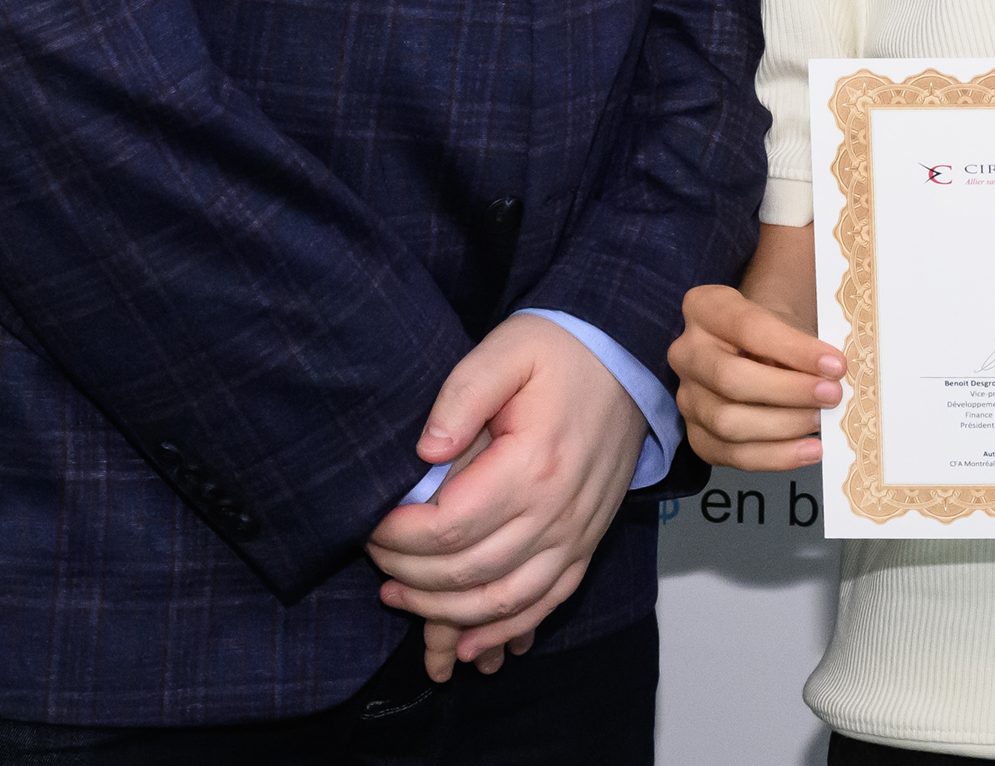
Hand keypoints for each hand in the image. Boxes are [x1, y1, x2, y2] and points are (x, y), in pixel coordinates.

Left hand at [366, 316, 646, 680]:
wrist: (625, 356)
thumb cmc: (560, 353)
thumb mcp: (505, 351)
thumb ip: (461, 395)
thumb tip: (425, 451)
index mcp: (532, 465)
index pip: (450, 526)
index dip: (399, 537)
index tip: (368, 524)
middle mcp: (558, 510)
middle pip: (470, 571)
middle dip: (409, 575)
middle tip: (372, 559)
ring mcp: (577, 533)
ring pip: (505, 600)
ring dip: (447, 612)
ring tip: (398, 600)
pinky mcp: (587, 543)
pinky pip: (547, 603)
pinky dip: (506, 630)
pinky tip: (468, 642)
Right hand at [669, 277, 839, 473]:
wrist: (752, 350)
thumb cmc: (773, 334)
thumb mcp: (785, 322)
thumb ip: (802, 344)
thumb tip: (832, 376)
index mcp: (705, 308)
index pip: (749, 328)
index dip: (795, 350)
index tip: (836, 365)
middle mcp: (686, 352)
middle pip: (730, 378)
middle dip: (788, 391)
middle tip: (831, 395)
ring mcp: (686, 397)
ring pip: (728, 422)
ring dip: (783, 426)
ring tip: (819, 420)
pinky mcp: (696, 435)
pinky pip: (732, 455)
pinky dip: (775, 457)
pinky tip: (808, 450)